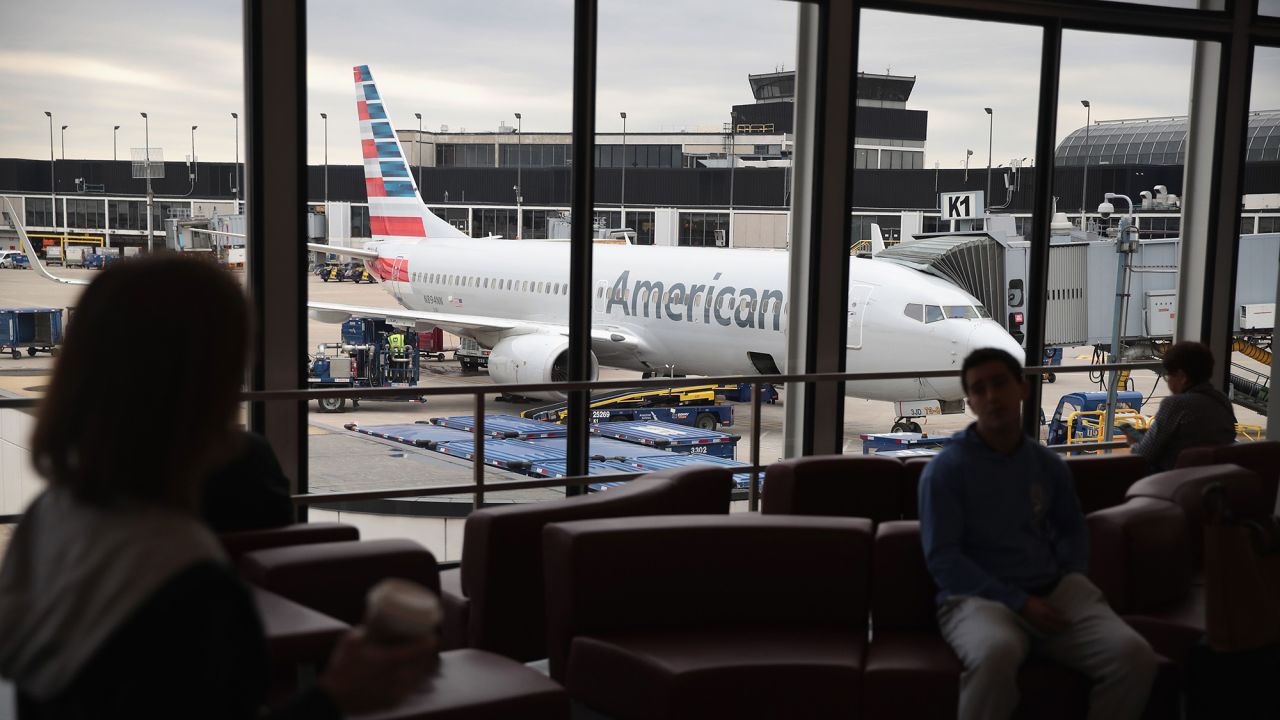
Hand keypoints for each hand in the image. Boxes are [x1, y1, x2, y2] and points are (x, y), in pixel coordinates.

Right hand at [319, 627, 439, 713]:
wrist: (332, 699)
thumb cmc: (341, 668)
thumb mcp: (352, 640)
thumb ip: (366, 627)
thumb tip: (376, 617)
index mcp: (391, 661)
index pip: (421, 650)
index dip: (430, 641)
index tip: (432, 635)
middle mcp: (398, 678)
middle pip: (425, 664)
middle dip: (429, 655)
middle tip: (427, 646)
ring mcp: (397, 693)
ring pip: (421, 679)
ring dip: (423, 669)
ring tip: (422, 660)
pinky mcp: (392, 703)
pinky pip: (411, 691)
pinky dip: (414, 682)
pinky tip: (410, 677)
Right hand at [1021, 596, 1068, 634]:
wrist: (1020, 604)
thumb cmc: (1032, 601)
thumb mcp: (1044, 602)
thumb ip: (1053, 608)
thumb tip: (1062, 613)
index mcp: (1046, 613)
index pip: (1059, 620)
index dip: (1065, 622)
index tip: (1070, 622)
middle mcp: (1043, 620)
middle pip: (1056, 627)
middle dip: (1063, 628)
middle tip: (1068, 627)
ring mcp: (1038, 624)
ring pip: (1051, 631)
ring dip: (1057, 631)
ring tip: (1062, 630)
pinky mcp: (1035, 626)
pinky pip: (1044, 632)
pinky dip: (1050, 632)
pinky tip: (1053, 632)